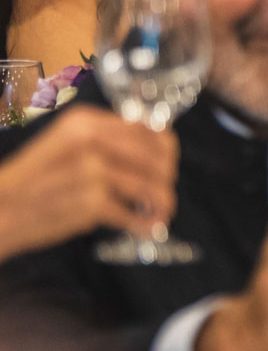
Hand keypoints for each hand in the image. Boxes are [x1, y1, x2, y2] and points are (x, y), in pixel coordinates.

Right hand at [0, 107, 178, 260]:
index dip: (166, 150)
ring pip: (150, 187)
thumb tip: (154, 150)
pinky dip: (145, 224)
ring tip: (160, 214)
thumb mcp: (65, 145)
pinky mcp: (90, 202)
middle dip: (166, 178)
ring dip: (161, 204)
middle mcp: (91, 142)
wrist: (0, 208)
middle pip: (156, 158)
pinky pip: (132, 214)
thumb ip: (105, 142)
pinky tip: (148, 228)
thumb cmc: (34, 180)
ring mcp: (91, 171)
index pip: (148, 129)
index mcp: (86, 122)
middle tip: (164, 193)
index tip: (168, 164)